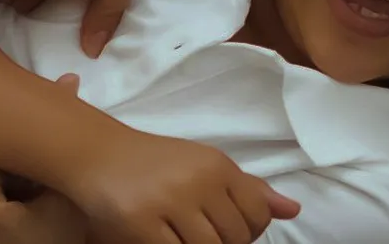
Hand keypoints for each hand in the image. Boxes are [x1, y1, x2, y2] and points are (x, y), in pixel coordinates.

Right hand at [56, 127, 300, 243]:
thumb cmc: (154, 163)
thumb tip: (292, 209)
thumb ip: (247, 189)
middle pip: (235, 239)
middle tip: (198, 233)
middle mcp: (197, 181)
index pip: (257, 216)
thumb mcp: (203, 166)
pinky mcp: (140, 223)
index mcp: (217, 166)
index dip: (248, 232)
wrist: (96, 154)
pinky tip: (163, 238)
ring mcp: (168, 203)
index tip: (226, 229)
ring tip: (180, 235)